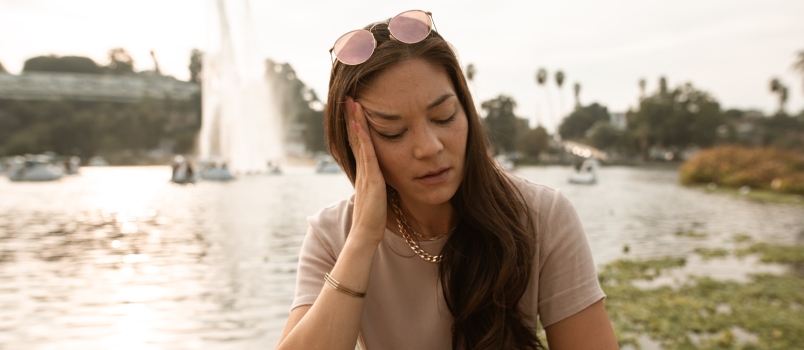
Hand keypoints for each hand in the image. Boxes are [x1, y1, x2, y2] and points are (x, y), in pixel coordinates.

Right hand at [345, 97, 386, 244]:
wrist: (365, 236)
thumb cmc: (373, 221)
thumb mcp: (377, 197)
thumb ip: (378, 186)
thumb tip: (384, 179)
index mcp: (365, 173)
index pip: (359, 144)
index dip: (356, 127)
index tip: (354, 109)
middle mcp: (362, 169)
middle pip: (355, 138)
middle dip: (352, 118)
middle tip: (349, 98)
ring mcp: (365, 173)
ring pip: (358, 142)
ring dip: (355, 122)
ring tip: (352, 103)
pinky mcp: (371, 179)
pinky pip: (367, 154)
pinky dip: (362, 138)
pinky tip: (361, 124)